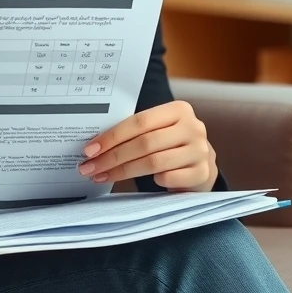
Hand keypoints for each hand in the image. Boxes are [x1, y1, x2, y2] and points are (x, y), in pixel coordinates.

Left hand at [79, 100, 217, 190]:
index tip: (89, 150)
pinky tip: (145, 183)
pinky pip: (169, 179)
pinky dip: (154, 181)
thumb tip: (94, 146)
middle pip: (144, 143)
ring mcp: (200, 151)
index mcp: (179, 110)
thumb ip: (135, 132)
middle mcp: (193, 128)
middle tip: (89, 168)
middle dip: (112, 157)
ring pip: (154, 163)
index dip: (112, 136)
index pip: (139, 121)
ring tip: (102, 177)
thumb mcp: (158, 130)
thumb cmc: (169, 144)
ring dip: (123, 172)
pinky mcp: (203, 173)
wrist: (200, 164)